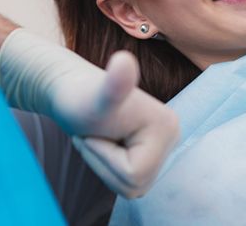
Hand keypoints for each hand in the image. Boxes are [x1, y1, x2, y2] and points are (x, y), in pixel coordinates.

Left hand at [51, 51, 179, 198]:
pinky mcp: (153, 149)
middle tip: (94, 135)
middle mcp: (173, 135)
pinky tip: (106, 142)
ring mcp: (165, 145)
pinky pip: (131, 178)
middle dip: (104, 164)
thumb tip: (124, 60)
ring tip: (99, 137)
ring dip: (105, 166)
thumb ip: (114, 84)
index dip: (104, 158)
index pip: (134, 174)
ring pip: (132, 186)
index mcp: (168, 127)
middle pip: (136, 184)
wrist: (71, 90)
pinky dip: (110, 165)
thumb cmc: (79, 97)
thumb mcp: (97, 98)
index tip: (94, 132)